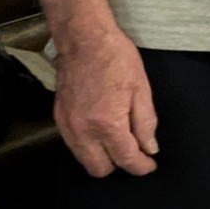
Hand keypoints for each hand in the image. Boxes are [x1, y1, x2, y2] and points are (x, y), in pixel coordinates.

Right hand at [54, 22, 158, 176]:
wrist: (83, 38)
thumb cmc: (116, 58)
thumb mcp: (141, 89)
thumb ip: (146, 124)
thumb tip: (149, 149)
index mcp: (107, 124)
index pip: (126, 160)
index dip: (142, 167)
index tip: (150, 164)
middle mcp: (83, 131)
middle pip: (100, 170)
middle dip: (119, 166)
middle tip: (134, 152)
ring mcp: (67, 125)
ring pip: (84, 161)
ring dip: (102, 158)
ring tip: (118, 142)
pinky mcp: (59, 118)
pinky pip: (74, 146)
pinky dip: (89, 146)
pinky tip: (101, 132)